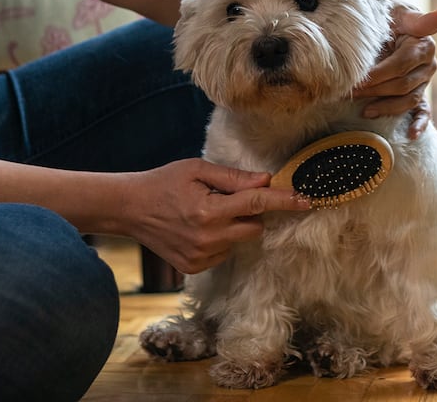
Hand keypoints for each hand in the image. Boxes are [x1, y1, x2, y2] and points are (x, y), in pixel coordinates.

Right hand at [125, 157, 310, 273]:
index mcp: (209, 211)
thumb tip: (265, 180)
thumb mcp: (196, 169)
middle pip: (254, 227)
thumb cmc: (164, 182)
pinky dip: (220, 240)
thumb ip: (233, 177)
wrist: (129, 209)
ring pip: (239, 241)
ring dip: (233, 227)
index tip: (307, 200)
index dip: (284, 201)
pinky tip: (197, 229)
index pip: (257, 204)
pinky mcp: (195, 268)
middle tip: (226, 198)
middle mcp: (208, 238)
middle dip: (250, 212)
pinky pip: (224, 253)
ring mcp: (201, 257)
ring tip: (204, 213)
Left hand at [352, 5, 436, 138]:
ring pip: (408, 100)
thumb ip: (420, 18)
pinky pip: (423, 112)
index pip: (401, 65)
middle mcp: (428, 66)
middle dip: (374, 91)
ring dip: (386, 107)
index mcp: (424, 46)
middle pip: (401, 85)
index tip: (358, 79)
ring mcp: (424, 82)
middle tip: (349, 92)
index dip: (378, 74)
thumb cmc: (388, 15)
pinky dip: (419, 124)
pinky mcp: (419, 93)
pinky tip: (412, 135)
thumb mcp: (398, 11)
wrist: (384, 22)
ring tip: (365, 110)